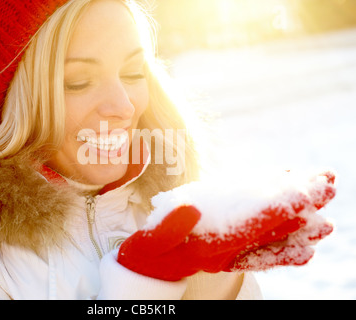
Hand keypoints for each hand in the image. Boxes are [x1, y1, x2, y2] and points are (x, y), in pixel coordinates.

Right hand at [117, 170, 335, 280]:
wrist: (152, 271)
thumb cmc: (148, 253)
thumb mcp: (149, 241)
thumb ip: (168, 227)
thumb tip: (190, 208)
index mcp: (208, 247)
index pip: (249, 227)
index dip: (276, 209)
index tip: (301, 192)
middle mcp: (228, 252)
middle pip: (271, 230)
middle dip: (301, 207)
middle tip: (327, 185)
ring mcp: (233, 253)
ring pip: (274, 237)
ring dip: (303, 221)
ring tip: (325, 200)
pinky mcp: (232, 252)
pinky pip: (265, 247)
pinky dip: (287, 238)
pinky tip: (305, 231)